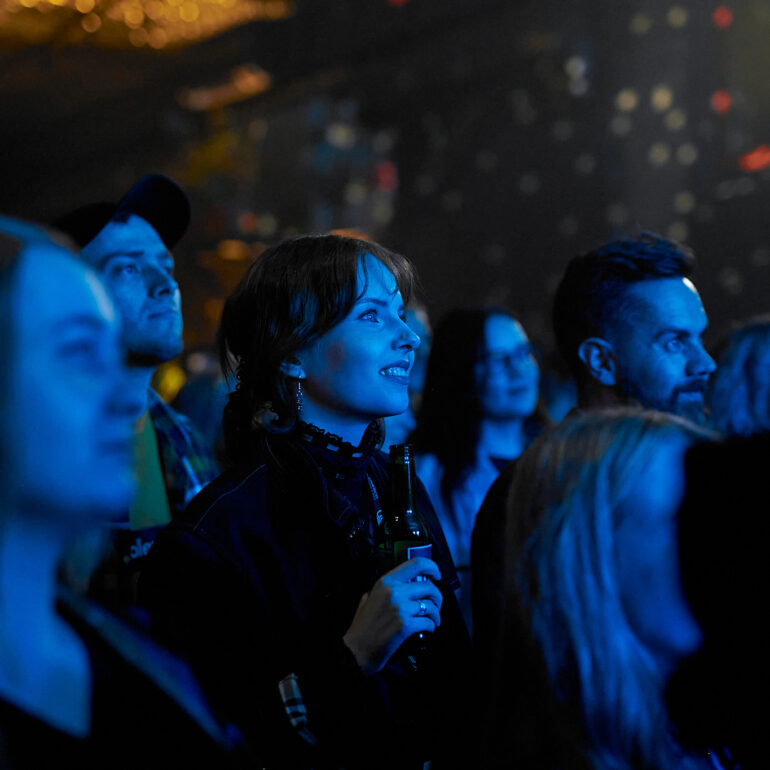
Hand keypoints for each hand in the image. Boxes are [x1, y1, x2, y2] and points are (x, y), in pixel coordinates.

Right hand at [342, 557, 442, 674]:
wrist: (357, 649)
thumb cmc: (362, 626)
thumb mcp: (369, 597)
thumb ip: (384, 588)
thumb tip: (403, 584)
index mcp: (386, 582)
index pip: (415, 564)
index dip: (432, 567)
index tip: (436, 574)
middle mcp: (394, 591)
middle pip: (428, 586)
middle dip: (437, 596)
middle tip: (436, 603)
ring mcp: (400, 608)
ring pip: (431, 605)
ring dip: (436, 613)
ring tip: (433, 619)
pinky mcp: (406, 625)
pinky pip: (428, 621)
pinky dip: (431, 626)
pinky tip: (428, 628)